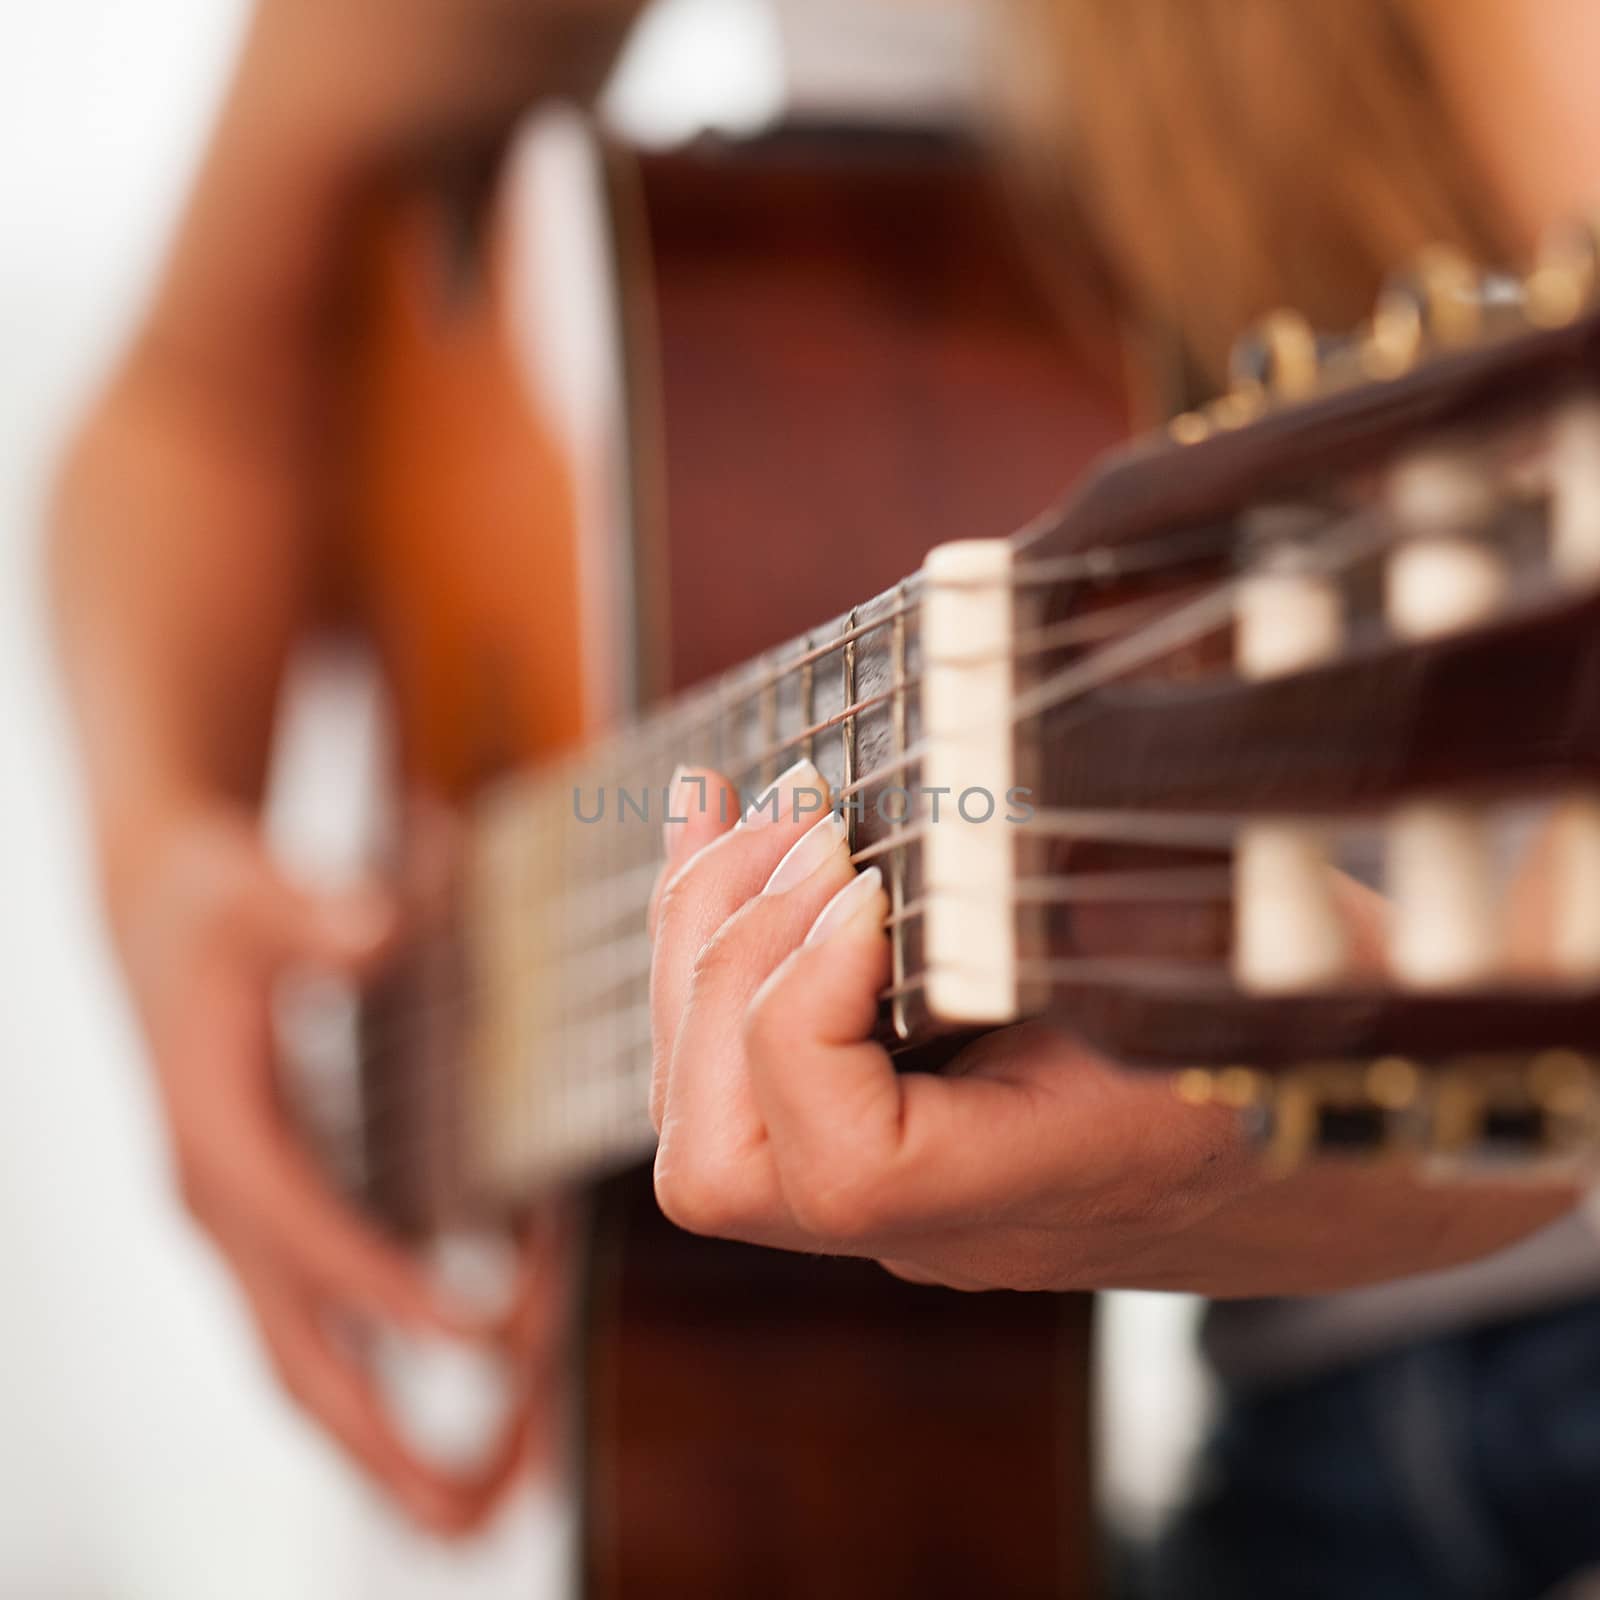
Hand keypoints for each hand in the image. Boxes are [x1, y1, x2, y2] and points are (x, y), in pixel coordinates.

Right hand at [112, 805, 560, 1533]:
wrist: (156, 912)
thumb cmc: (211, 903)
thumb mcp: (251, 891)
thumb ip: (310, 914)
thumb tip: (377, 931)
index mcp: (218, 1138)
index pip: (305, 1235)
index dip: (390, 1288)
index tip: (485, 1335)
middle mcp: (225, 1205)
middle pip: (295, 1350)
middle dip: (380, 1439)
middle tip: (479, 1513)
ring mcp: (245, 1226)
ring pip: (307, 1360)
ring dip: (388, 1441)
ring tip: (488, 1502)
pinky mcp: (271, 1220)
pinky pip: (325, 1323)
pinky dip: (387, 1373)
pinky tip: (467, 1394)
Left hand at [647, 764, 1572, 1296]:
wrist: (1341, 1145)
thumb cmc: (1312, 1007)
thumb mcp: (1239, 900)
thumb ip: (1112, 804)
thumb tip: (1017, 611)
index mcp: (1056, 1178)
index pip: (849, 1166)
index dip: (811, 1007)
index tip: (870, 877)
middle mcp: (951, 1219)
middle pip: (723, 1163)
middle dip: (728, 965)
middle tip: (803, 822)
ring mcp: (904, 1197)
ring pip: (709, 1123)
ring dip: (704, 947)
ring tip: (754, 809)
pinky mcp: (887, 1143)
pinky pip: (742, 1075)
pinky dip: (719, 946)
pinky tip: (724, 830)